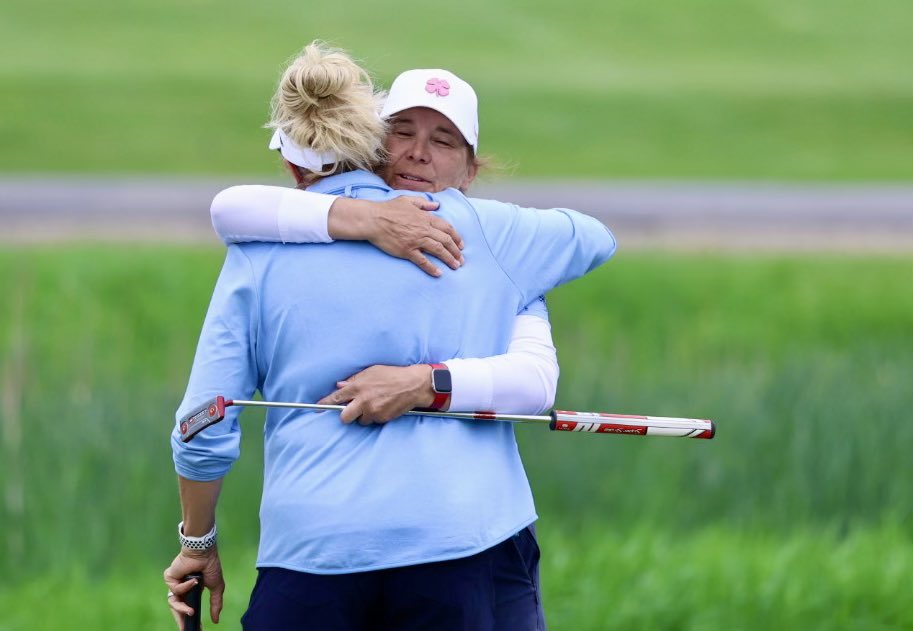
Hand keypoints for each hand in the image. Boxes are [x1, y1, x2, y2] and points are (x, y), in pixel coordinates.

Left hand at [164, 547, 223, 629]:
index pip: (187, 608)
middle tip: (186, 629)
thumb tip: (216, 621)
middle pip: (177, 608)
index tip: (197, 629)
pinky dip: (185, 587)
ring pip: (173, 602)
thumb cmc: (211, 566)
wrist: (204, 552)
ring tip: (191, 611)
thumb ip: (216, 604)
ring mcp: (175, 583)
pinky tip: (194, 581)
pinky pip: (174, 589)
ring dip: (182, 608)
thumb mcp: (216, 588)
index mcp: (191, 591)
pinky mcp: (169, 577)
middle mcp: (181, 588)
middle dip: (181, 620)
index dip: (189, 620)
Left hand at [317, 364, 435, 424]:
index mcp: (358, 386)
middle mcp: (364, 401)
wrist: (414, 384)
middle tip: (352, 410)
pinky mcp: (383, 418)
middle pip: (344, 417)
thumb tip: (340, 385)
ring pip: (360, 420)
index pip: (336, 398)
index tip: (316, 408)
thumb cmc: (393, 374)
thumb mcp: (372, 371)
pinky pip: (373, 421)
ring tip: (375, 404)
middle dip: (346, 415)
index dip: (325, 404)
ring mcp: (373, 411)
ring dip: (364, 415)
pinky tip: (383, 406)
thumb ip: (354, 379)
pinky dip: (375, 416)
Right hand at [328, 197, 463, 276]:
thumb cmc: (389, 209)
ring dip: (449, 259)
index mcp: (425, 218)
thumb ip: (424, 203)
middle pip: (445, 240)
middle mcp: (423, 229)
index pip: (447, 228)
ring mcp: (416, 241)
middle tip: (461, 260)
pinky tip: (439, 273)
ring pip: (438, 250)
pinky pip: (422, 261)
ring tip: (456, 266)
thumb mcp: (408, 200)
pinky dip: (432, 268)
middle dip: (456, 251)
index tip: (461, 245)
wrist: (373, 219)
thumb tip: (437, 205)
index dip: (456, 237)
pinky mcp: (407, 251)